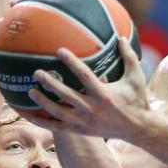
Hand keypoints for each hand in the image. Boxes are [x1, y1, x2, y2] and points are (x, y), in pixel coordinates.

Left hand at [25, 38, 148, 139]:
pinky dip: (42, 121)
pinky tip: (28, 114)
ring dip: (43, 102)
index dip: (72, 63)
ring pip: (59, 113)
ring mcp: (85, 121)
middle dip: (51, 83)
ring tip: (30, 91)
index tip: (60, 50)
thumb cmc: (137, 100)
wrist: (139, 129)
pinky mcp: (81, 130)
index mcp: (104, 95)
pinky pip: (57, 127)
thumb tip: (120, 37)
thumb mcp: (136, 78)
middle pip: (67, 95)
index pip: (85, 76)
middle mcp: (93, 109)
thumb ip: (129, 57)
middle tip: (37, 72)